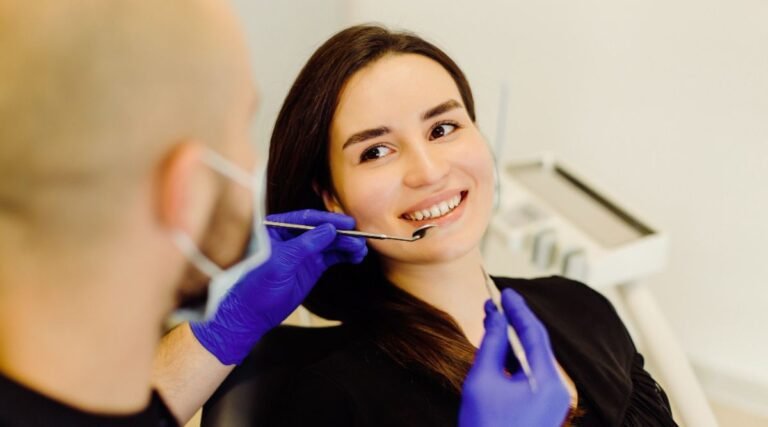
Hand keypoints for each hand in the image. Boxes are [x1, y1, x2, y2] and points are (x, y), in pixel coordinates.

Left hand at [191, 209, 366, 364]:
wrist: (251, 314)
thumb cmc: (256, 285)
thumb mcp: (280, 262)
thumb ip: (305, 245)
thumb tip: (329, 230)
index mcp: (277, 228)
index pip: (306, 218)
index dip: (328, 220)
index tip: (347, 223)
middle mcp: (292, 237)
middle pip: (322, 229)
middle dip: (341, 234)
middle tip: (360, 238)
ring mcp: (303, 252)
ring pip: (329, 243)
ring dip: (346, 245)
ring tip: (361, 249)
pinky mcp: (311, 267)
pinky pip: (331, 257)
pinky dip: (344, 256)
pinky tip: (355, 256)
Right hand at [459, 289, 570, 426]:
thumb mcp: (482, 380)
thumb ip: (490, 344)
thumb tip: (494, 317)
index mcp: (547, 381)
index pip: (534, 332)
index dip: (518, 309)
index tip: (506, 292)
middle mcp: (556, 390)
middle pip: (538, 344)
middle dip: (516, 322)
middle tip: (498, 302)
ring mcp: (551, 402)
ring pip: (534, 360)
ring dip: (514, 340)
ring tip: (494, 322)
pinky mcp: (543, 410)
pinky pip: (532, 376)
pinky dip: (516, 360)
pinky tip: (499, 352)